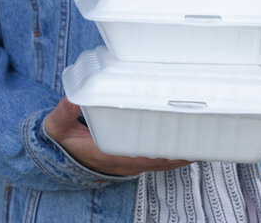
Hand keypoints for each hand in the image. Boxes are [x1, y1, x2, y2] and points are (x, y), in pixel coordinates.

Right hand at [44, 97, 190, 175]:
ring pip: (163, 162)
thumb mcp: (57, 126)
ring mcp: (130, 163)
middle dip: (182, 149)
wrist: (62, 156)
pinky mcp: (132, 160)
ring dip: (182, 153)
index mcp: (109, 155)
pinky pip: (158, 161)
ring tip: (202, 137)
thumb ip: (64, 112)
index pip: (143, 156)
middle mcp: (124, 162)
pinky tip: (188, 144)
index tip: (183, 140)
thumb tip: (74, 98)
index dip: (165, 151)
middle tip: (202, 133)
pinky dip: (174, 155)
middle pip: (161, 160)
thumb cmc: (64, 141)